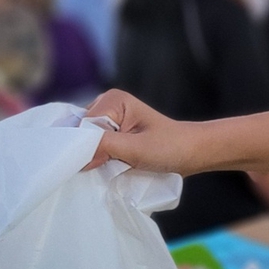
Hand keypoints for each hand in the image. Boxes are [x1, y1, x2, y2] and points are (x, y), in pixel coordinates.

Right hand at [84, 90, 206, 172]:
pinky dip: (99, 160)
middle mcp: (107, 106)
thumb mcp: (136, 148)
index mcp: (112, 99)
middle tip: (105, 167)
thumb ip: (104, 147)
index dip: (86, 146)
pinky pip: (94, 149)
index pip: (83, 125)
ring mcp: (109, 121)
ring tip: (110, 167)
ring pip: (86, 143)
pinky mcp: (112, 136)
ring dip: (94, 158)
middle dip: (88, 152)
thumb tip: (77, 157)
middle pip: (81, 133)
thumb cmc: (170, 147)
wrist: (191, 153)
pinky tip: (109, 168)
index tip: (98, 163)